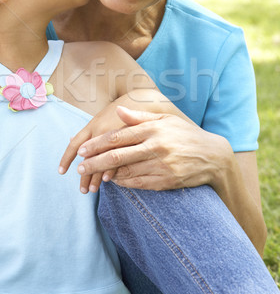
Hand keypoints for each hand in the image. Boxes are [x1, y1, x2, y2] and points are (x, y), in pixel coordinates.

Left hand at [61, 105, 228, 193]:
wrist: (212, 156)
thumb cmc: (184, 135)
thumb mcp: (165, 120)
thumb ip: (139, 117)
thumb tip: (118, 110)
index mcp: (153, 129)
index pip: (118, 137)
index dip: (97, 144)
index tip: (82, 150)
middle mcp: (156, 147)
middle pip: (117, 156)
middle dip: (95, 162)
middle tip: (80, 167)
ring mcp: (161, 165)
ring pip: (126, 172)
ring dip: (107, 175)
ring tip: (93, 175)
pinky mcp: (166, 181)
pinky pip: (138, 184)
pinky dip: (124, 183)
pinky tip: (114, 181)